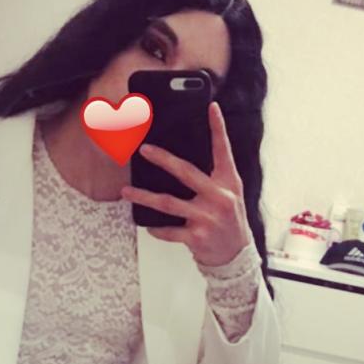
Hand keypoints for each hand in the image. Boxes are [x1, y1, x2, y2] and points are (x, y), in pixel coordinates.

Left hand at [120, 101, 253, 266]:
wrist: (236, 256)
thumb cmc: (229, 220)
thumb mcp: (230, 194)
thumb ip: (213, 176)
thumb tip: (181, 159)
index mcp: (229, 182)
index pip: (223, 150)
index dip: (218, 128)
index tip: (211, 108)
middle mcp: (219, 197)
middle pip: (186, 172)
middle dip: (163, 159)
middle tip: (143, 149)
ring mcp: (207, 217)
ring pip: (167, 203)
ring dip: (143, 197)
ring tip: (126, 191)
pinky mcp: (197, 237)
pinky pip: (169, 230)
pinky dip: (156, 228)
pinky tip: (146, 225)